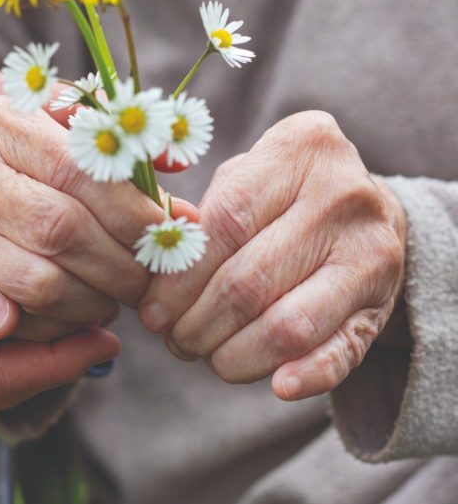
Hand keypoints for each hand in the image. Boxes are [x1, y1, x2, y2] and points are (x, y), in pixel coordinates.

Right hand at [0, 95, 167, 340]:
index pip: (77, 169)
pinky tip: (85, 309)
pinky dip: (62, 325)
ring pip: (38, 281)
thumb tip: (178, 180)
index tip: (166, 233)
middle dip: (120, 263)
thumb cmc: (44, 155)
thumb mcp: (76, 133)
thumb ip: (124, 147)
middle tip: (152, 276)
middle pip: (58, 228)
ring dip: (95, 299)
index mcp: (2, 120)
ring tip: (121, 293)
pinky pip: (16, 316)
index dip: (130, 210)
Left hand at [139, 111, 406, 399]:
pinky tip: (278, 386)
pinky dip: (310, 375)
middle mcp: (343, 195)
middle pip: (249, 281)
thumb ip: (203, 218)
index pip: (225, 222)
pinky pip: (344, 350)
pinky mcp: (383, 301)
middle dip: (198, 324)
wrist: (368, 209)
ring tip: (206, 355)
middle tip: (174, 339)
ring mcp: (371, 250)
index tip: (150, 310)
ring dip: (233, 355)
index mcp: (300, 149)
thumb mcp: (246, 177)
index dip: (179, 277)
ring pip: (287, 325)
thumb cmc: (283, 193)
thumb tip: (155, 281)